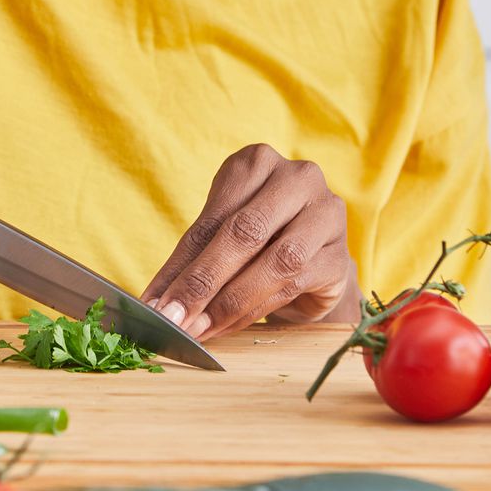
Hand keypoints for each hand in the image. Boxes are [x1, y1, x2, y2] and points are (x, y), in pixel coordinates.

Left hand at [142, 144, 360, 340]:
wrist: (317, 260)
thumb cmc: (261, 243)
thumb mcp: (222, 240)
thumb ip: (192, 264)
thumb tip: (154, 303)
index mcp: (257, 162)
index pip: (211, 220)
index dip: (178, 266)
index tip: (151, 304)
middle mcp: (297, 178)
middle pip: (243, 232)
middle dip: (202, 282)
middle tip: (172, 318)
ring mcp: (326, 214)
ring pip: (274, 261)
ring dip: (230, 302)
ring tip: (198, 328)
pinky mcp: (339, 255)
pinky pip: (294, 284)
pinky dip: (255, 310)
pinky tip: (228, 326)